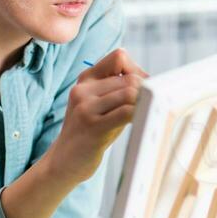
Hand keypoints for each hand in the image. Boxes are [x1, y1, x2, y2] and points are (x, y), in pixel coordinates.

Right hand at [50, 48, 147, 183]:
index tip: (140, 90)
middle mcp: (83, 89)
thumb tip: (151, 80)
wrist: (65, 161)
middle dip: (144, 91)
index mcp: (86, 79)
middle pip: (129, 78)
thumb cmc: (91, 132)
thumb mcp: (99, 104)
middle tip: (147, 107)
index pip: (119, 57)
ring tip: (142, 116)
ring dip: (143, 104)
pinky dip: (139, 114)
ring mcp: (86, 107)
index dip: (137, 71)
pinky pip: (126, 112)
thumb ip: (118, 88)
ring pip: (129, 93)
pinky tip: (139, 123)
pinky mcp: (93, 126)